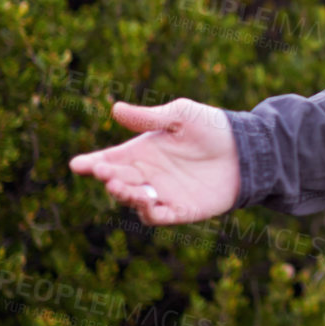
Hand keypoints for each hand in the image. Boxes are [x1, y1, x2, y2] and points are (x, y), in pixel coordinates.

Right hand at [68, 99, 240, 225]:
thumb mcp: (180, 115)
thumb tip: (115, 109)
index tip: (77, 164)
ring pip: (134, 201)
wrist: (247, 149)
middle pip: (118, 181)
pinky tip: (147, 202)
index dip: (93, 163)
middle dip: (109, 178)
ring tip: (123, 186)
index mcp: (142, 152)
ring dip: (126, 195)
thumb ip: (149, 118)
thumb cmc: (212, 127)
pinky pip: (159, 217)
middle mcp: (148, 175)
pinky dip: (150, 213)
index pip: (110, 160)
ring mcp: (163, 194)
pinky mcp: (182, 210)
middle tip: (105, 172)